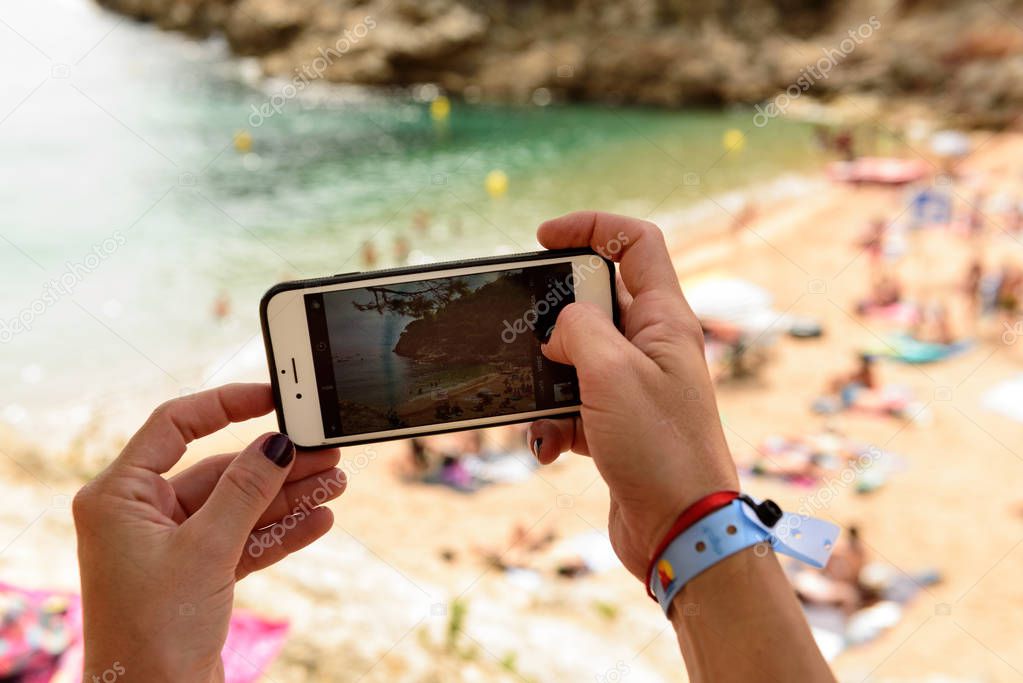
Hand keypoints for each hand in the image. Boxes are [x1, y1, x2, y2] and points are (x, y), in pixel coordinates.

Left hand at [73, 383, 346, 681]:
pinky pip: (244, 540)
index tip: (271, 397)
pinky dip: (280, 531)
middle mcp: (142, 515)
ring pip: (239, 506)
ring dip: (287, 497)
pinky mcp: (196, 573)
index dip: (224, 405)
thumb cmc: (153, 632)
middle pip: (219, 470)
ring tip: (334, 484)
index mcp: (119, 497)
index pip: (174, 426)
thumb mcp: (205, 550)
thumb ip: (244, 491)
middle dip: (275, 465)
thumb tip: (275, 444)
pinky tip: (319, 520)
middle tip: (324, 452)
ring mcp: (171, 545)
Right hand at [527, 212, 738, 578]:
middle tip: (527, 338)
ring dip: (547, 380)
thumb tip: (557, 329)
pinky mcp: (616, 424)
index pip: (636, 243)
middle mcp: (653, 346)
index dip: (591, 227)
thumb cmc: (661, 449)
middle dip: (553, 320)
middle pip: (594, 302)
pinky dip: (553, 421)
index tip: (543, 238)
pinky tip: (549, 447)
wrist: (681, 532)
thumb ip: (578, 330)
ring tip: (540, 408)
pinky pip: (571, 404)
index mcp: (666, 320)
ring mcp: (634, 386)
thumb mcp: (612, 374)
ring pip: (574, 357)